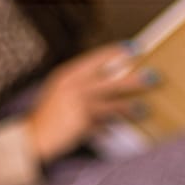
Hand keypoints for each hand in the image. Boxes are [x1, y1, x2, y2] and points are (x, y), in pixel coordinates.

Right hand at [25, 45, 154, 163]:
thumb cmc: (46, 116)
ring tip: (144, 109)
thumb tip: (103, 87)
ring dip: (129, 106)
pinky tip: (118, 130)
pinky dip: (110, 127)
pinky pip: (102, 125)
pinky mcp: (81, 124)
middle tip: (153, 76)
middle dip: (132, 78)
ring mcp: (78, 105)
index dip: (116, 52)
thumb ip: (79, 87)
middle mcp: (73, 86)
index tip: (135, 48)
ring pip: (110, 103)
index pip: (96, 58)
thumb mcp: (59, 93)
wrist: (32, 137)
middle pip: (110, 80)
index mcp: (67, 74)